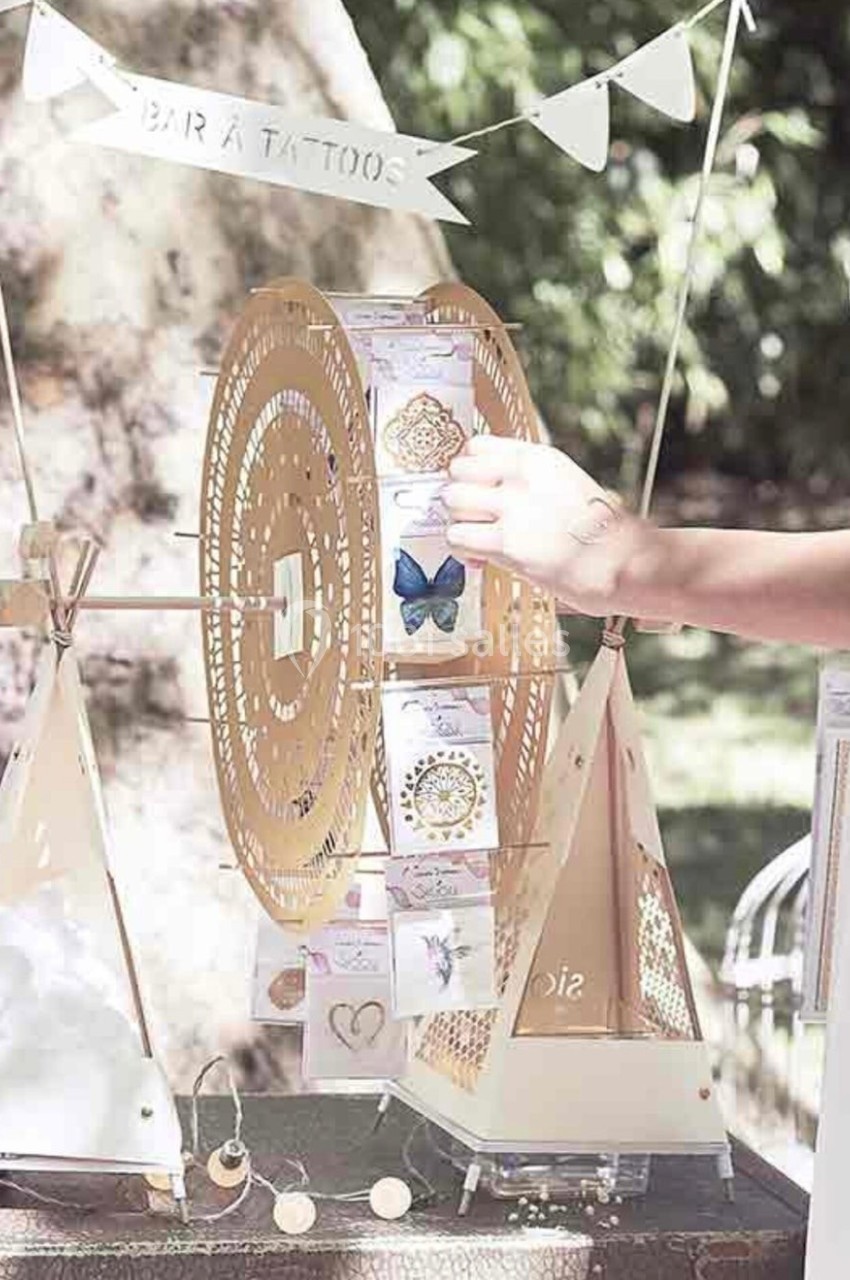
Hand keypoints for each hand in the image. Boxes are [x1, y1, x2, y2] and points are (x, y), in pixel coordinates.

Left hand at [444, 436, 635, 616]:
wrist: (624, 565)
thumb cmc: (597, 534)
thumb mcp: (565, 485)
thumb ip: (527, 481)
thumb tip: (485, 491)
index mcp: (539, 458)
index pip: (475, 445)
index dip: (468, 470)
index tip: (475, 490)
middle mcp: (523, 476)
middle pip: (457, 472)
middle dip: (460, 498)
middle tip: (474, 519)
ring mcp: (514, 508)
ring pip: (453, 503)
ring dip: (460, 523)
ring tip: (477, 540)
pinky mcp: (507, 543)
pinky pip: (457, 537)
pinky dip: (462, 551)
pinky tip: (480, 560)